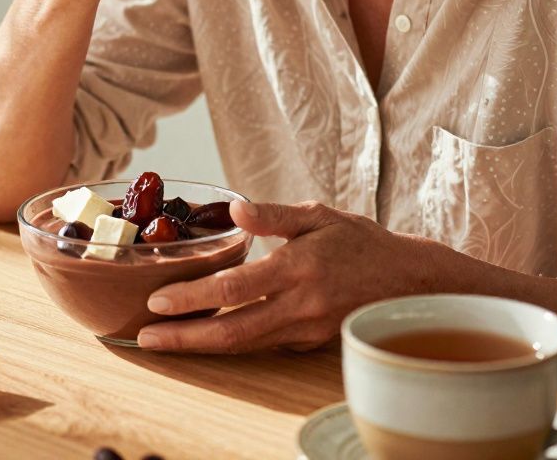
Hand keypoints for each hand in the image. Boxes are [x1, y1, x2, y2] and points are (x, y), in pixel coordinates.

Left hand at [137, 200, 441, 352]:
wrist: (409, 282)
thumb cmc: (360, 242)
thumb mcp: (319, 215)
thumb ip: (274, 215)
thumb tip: (234, 210)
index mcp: (298, 267)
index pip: (234, 287)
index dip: (193, 296)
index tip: (158, 300)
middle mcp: (300, 305)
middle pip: (232, 330)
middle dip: (185, 336)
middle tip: (147, 337)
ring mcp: (305, 329)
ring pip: (244, 344)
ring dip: (200, 345)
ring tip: (164, 340)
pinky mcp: (309, 343)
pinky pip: (261, 345)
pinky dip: (229, 344)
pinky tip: (202, 336)